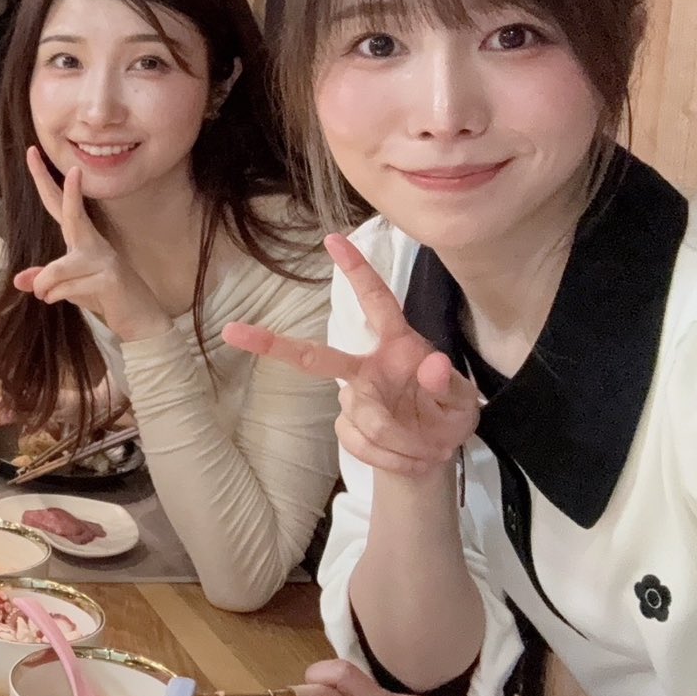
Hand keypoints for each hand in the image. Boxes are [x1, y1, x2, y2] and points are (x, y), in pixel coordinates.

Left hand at [12, 147, 171, 341]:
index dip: (45, 180)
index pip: (60, 204)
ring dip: (46, 286)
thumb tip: (20, 280)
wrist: (140, 319)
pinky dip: (60, 297)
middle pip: (71, 213)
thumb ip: (47, 281)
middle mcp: (93, 244)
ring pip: (59, 268)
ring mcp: (103, 259)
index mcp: (82, 240)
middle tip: (52, 159)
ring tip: (46, 296)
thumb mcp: (69, 288)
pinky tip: (73, 301)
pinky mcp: (109, 279)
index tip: (33, 153)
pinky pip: (68, 287)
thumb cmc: (105, 297)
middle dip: (63, 189)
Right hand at [223, 233, 478, 478]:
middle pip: (316, 356)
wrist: (433, 455)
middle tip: (234, 331)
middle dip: (273, 344)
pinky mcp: (347, 425)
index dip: (357, 271)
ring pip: (363, 417)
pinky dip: (386, 455)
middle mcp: (368, 367)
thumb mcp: (462, 403)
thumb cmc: (448, 415)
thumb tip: (432, 363)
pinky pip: (357, 442)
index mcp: (398, 345)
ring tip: (423, 448)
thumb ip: (447, 384)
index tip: (333, 239)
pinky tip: (405, 456)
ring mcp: (354, 398)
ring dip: (398, 440)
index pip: (377, 302)